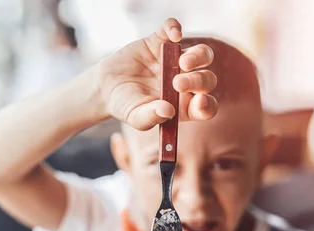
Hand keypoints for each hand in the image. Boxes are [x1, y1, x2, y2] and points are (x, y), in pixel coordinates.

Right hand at [96, 18, 217, 130]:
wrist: (106, 86)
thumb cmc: (125, 105)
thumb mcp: (134, 116)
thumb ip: (150, 118)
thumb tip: (168, 111)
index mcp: (183, 105)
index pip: (206, 106)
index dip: (207, 105)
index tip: (200, 102)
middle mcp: (186, 82)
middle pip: (207, 80)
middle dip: (197, 81)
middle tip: (178, 83)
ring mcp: (175, 60)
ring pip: (202, 54)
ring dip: (198, 56)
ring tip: (183, 62)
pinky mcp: (161, 41)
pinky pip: (174, 30)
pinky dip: (175, 28)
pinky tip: (174, 34)